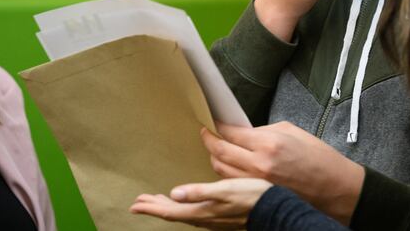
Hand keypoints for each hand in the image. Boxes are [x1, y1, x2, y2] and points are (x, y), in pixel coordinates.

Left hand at [130, 178, 271, 229]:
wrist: (273, 208)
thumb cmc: (251, 196)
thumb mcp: (225, 189)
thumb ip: (199, 192)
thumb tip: (174, 193)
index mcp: (202, 211)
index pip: (170, 211)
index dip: (152, 207)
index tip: (135, 205)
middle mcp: (204, 218)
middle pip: (173, 214)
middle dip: (156, 207)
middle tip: (140, 202)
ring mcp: (212, 219)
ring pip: (183, 214)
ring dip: (167, 207)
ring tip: (157, 201)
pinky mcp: (220, 217)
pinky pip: (193, 214)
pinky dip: (182, 208)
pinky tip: (185, 203)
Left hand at [201, 121, 364, 223]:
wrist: (334, 187)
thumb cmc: (318, 158)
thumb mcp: (291, 132)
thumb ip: (263, 131)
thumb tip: (244, 132)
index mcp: (268, 143)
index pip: (231, 132)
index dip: (219, 125)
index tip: (215, 121)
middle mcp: (258, 164)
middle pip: (220, 152)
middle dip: (209, 140)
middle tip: (206, 133)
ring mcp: (256, 184)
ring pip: (221, 170)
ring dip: (214, 158)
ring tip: (214, 148)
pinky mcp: (257, 196)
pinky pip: (231, 183)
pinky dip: (225, 173)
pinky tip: (226, 166)